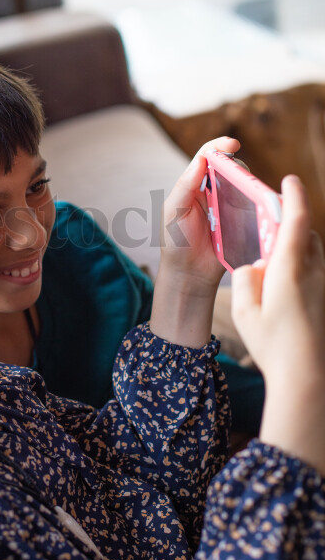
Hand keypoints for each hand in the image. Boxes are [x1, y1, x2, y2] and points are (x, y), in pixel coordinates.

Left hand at [150, 136, 238, 347]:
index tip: (233, 143)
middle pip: (231, 168)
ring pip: (245, 185)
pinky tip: (258, 205)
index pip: (207, 157)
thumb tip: (201, 159)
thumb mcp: (174, 211)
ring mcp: (229, 207)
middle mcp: (213, 192)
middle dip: (238, 166)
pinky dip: (257, 202)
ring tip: (246, 193)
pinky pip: (253, 207)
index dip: (220, 146)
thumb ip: (185, 185)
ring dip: (248, 185)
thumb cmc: (176, 241)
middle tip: (240, 175)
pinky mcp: (241, 222)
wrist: (188, 274)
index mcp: (194, 184)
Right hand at [232, 175, 324, 472]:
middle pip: (308, 236)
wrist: (308, 378)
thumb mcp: (244, 310)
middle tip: (273, 229)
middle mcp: (313, 273)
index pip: (296, 219)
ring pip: (314, 257)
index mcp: (290, 268)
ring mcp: (324, 289)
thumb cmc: (273, 345)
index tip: (289, 180)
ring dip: (299, 251)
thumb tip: (252, 268)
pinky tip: (287, 295)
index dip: (293, 196)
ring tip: (277, 266)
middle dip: (293, 226)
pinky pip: (315, 277)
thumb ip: (244, 279)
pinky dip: (302, 274)